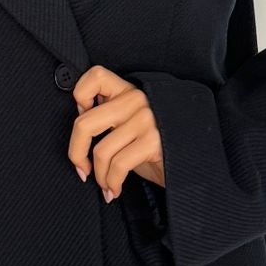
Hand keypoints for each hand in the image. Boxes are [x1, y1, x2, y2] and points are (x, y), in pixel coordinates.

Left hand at [69, 65, 164, 202]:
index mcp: (128, 91)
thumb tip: (77, 129)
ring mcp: (147, 120)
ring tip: (105, 184)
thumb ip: (108, 116)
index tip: (85, 117)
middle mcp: (137, 100)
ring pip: (101, 151)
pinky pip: (118, 166)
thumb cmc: (153, 148)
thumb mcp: (129, 125)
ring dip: (99, 176)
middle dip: (76, 152)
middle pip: (85, 122)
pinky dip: (111, 183)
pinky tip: (114, 190)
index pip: (95, 75)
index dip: (80, 97)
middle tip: (82, 168)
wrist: (189, 166)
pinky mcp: (153, 142)